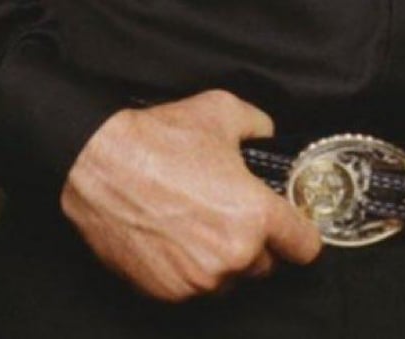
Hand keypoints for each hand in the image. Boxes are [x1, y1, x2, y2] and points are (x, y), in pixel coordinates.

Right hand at [60, 88, 321, 300]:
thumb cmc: (160, 139)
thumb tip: (268, 136)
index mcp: (255, 216)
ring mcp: (199, 281)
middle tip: (234, 212)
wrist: (100, 165)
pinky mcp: (167, 293)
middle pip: (267, 265)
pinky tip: (177, 236)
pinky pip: (195, 288)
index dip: (302, 233)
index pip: (305, 247)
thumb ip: (259, 126)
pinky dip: (192, 268)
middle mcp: (232, 257)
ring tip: (200, 222)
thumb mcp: (223, 111)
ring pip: (230, 279)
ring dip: (224, 258)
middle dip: (257, 242)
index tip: (294, 227)